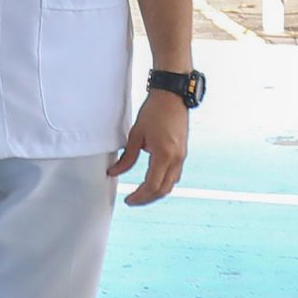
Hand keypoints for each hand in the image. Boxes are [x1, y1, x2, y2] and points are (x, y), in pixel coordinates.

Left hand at [109, 91, 189, 206]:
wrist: (172, 96)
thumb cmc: (155, 111)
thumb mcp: (136, 134)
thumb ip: (127, 157)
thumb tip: (114, 172)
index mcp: (164, 154)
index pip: (152, 185)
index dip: (139, 196)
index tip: (128, 200)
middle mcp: (176, 158)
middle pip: (163, 190)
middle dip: (147, 199)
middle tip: (132, 200)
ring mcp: (182, 156)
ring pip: (171, 184)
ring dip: (156, 192)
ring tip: (141, 194)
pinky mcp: (183, 153)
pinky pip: (175, 176)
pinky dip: (164, 183)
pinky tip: (153, 182)